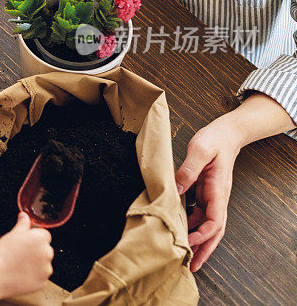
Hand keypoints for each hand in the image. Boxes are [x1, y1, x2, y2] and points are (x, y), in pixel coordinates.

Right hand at [0, 213, 53, 296]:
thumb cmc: (3, 253)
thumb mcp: (12, 234)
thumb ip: (22, 224)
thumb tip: (24, 215)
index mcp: (41, 238)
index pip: (45, 235)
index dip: (34, 239)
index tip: (25, 243)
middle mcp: (47, 253)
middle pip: (45, 250)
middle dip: (36, 252)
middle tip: (20, 255)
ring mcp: (46, 269)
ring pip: (43, 265)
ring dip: (36, 266)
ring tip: (18, 266)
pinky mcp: (42, 283)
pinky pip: (40, 278)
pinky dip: (33, 278)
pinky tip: (20, 275)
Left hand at [175, 120, 243, 271]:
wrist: (226, 134)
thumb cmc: (214, 139)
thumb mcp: (199, 150)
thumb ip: (188, 169)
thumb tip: (175, 188)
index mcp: (218, 190)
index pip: (215, 221)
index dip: (203, 235)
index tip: (189, 242)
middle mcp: (217, 198)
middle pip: (214, 231)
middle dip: (204, 250)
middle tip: (192, 267)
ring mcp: (212, 197)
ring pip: (206, 225)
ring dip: (197, 241)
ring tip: (184, 256)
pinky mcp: (204, 194)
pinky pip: (199, 215)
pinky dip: (191, 226)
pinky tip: (180, 232)